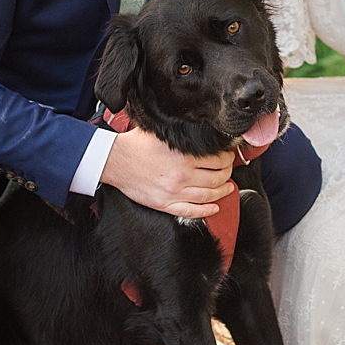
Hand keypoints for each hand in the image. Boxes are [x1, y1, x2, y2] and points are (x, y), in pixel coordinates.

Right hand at [99, 127, 235, 217]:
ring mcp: (173, 192)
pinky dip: (206, 211)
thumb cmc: (136, 145)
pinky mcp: (164, 204)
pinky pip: (191, 212)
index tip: (228, 156)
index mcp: (184, 156)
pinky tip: (214, 207)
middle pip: (216, 178)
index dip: (227, 158)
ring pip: (208, 195)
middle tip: (229, 170)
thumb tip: (204, 132)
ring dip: (222, 192)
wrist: (116, 161)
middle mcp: (181, 175)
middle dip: (227, 174)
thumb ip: (184, 134)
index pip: (217, 159)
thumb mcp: (164, 133)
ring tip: (228, 188)